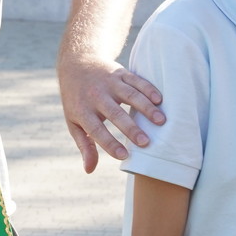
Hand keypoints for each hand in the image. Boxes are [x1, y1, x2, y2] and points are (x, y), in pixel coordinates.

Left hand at [57, 53, 164, 172]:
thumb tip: (89, 170)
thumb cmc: (77, 99)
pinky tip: (160, 100)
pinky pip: (136, 80)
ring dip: (146, 108)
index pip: (96, 129)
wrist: (76, 64)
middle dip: (130, 128)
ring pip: (130, 95)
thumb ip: (85, 145)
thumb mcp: (74, 121)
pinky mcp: (120, 72)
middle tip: (146, 142)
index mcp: (82, 110)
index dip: (109, 143)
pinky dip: (148, 89)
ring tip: (161, 121)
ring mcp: (109, 82)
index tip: (124, 156)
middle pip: (115, 113)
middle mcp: (96, 95)